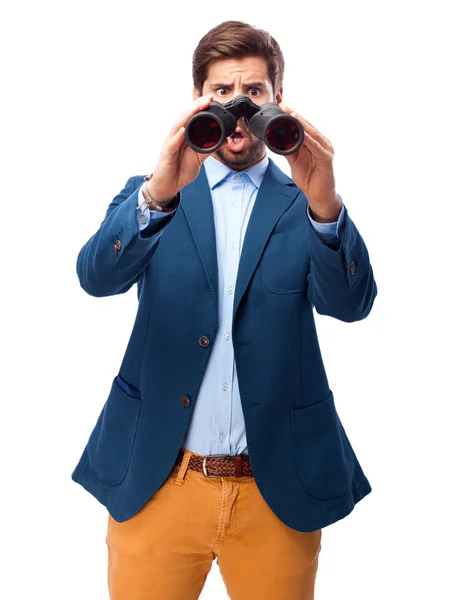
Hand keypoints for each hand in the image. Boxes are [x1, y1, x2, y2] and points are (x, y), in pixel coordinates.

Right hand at [146, 94, 214, 205]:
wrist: (168, 186)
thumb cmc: (180, 170)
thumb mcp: (198, 159)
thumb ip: (208, 149)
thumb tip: (222, 141)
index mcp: (183, 136)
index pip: (191, 118)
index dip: (200, 108)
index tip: (211, 100)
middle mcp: (175, 136)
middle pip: (184, 117)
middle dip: (196, 107)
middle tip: (207, 99)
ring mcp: (169, 144)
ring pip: (178, 126)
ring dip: (188, 116)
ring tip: (197, 107)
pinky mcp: (166, 154)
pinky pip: (172, 144)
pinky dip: (177, 137)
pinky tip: (183, 130)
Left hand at [279, 102, 341, 222]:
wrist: (318, 196)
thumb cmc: (309, 178)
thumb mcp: (294, 161)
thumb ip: (288, 150)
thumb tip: (276, 139)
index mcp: (315, 142)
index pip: (303, 126)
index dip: (292, 116)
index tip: (281, 106)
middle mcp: (322, 143)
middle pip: (308, 126)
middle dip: (295, 115)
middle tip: (283, 105)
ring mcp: (326, 150)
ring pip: (312, 133)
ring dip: (301, 123)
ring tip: (291, 114)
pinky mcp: (326, 159)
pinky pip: (316, 147)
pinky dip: (309, 140)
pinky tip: (302, 133)